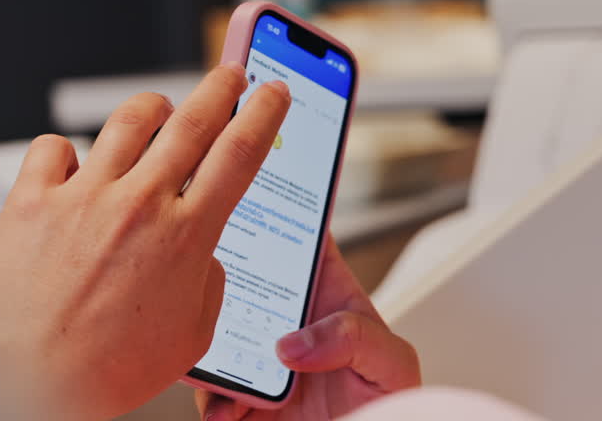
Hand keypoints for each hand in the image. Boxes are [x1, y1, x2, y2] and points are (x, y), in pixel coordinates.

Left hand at [0, 64, 290, 419]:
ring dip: (153, 108)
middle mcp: (140, 205)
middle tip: (231, 75)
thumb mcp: (193, 332)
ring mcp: (85, 198)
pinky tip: (74, 166)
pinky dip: (68, 151)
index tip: (272, 93)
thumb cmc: (108, 370)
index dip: (264, 112)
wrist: (31, 385)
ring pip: (129, 120)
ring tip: (158, 111)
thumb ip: (209, 279)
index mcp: (187, 235)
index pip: (241, 152)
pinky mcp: (32, 202)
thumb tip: (201, 253)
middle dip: (221, 87)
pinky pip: (54, 147)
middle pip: (194, 120)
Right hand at [195, 236, 419, 420]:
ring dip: (211, 345)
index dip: (280, 217)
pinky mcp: (244, 402)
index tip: (252, 200)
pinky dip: (212, 399)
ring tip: (219, 364)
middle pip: (245, 285)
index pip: (304, 246)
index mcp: (328, 298)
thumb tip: (294, 344)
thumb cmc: (390, 404)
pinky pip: (214, 392)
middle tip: (208, 287)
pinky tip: (226, 410)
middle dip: (221, 280)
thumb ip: (355, 337)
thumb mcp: (393, 362)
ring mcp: (263, 361)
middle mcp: (289, 324)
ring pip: (217, 335)